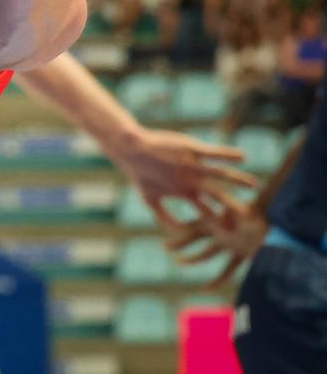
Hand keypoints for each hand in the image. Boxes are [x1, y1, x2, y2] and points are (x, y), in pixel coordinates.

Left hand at [107, 125, 256, 217]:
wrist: (130, 149)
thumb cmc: (140, 174)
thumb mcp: (151, 198)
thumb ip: (164, 217)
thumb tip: (174, 234)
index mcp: (185, 193)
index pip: (207, 211)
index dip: (221, 221)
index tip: (236, 232)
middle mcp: (191, 181)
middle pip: (217, 196)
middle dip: (232, 206)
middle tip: (249, 216)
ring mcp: (192, 165)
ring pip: (220, 174)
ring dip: (237, 179)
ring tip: (254, 184)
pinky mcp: (191, 149)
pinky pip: (213, 152)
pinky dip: (228, 154)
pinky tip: (243, 156)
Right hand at [160, 189, 265, 285]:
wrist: (276, 218)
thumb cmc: (259, 215)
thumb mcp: (246, 213)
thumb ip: (234, 215)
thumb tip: (225, 211)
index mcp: (217, 223)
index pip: (192, 230)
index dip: (178, 238)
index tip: (165, 246)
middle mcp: (221, 233)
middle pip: (196, 239)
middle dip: (181, 244)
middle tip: (166, 248)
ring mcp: (231, 244)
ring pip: (209, 254)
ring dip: (195, 259)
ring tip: (181, 263)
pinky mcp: (242, 254)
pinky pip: (229, 270)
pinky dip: (221, 280)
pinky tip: (210, 288)